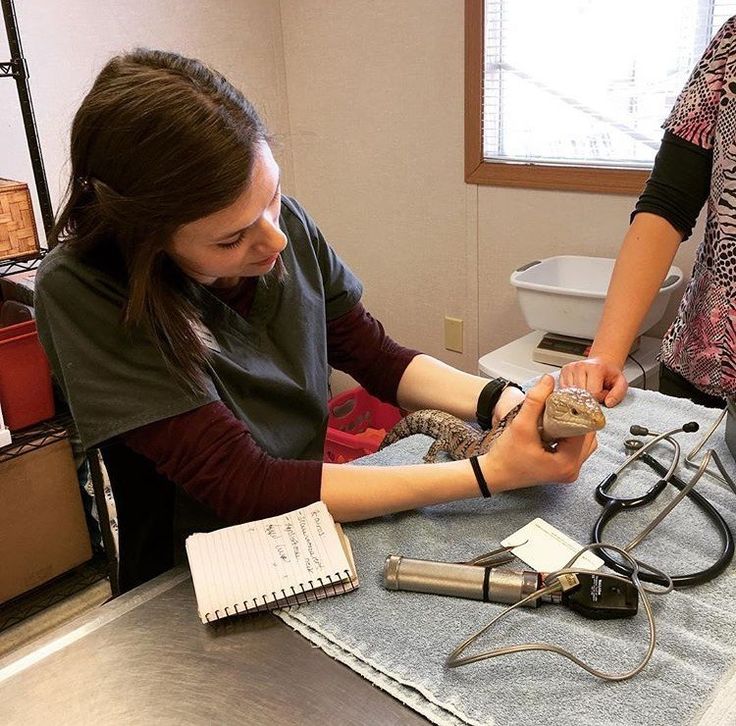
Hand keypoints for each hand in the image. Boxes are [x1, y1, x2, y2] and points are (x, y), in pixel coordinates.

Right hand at [479, 374, 597, 491]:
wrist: (494, 473)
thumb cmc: (505, 457)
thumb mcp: (520, 425)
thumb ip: (535, 401)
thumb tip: (548, 381)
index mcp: (566, 464)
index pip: (584, 430)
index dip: (578, 412)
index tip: (569, 399)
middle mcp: (571, 470)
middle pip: (588, 436)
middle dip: (578, 418)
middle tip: (565, 404)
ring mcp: (568, 471)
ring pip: (584, 442)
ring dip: (575, 426)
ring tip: (561, 415)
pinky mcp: (563, 469)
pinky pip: (576, 448)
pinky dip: (570, 435)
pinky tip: (558, 426)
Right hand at [559, 356, 627, 407]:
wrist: (601, 363)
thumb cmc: (609, 374)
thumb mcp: (620, 383)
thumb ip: (618, 394)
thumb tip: (608, 403)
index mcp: (595, 368)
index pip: (593, 393)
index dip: (600, 397)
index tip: (603, 392)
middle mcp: (580, 366)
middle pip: (581, 394)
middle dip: (589, 397)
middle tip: (596, 391)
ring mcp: (570, 368)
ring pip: (571, 393)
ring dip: (580, 395)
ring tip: (588, 388)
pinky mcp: (563, 371)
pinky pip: (564, 389)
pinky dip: (572, 392)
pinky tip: (580, 387)